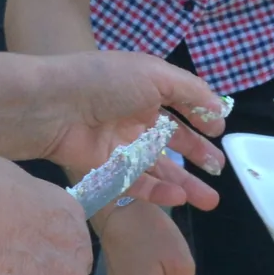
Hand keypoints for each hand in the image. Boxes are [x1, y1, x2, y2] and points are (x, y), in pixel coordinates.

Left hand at [31, 52, 227, 208]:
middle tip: (219, 169)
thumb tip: (221, 108)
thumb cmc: (105, 82)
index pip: (180, 105)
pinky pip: (136, 183)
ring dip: (185, 183)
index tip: (219, 132)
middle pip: (173, 140)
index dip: (201, 117)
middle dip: (197, 155)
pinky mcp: (106, 169)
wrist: (52, 107)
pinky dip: (158, 192)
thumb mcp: (155, 74)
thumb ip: (191, 91)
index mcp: (145, 88)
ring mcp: (120, 145)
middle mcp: (134, 116)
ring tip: (210, 199)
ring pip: (159, 168)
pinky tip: (179, 198)